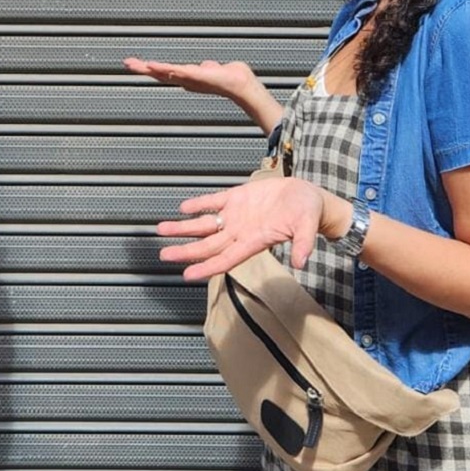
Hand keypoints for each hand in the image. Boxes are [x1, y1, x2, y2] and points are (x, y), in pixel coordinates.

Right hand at [123, 57, 257, 100]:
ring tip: (134, 64)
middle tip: (126, 63)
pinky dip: (164, 69)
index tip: (136, 63)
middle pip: (159, 73)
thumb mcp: (215, 69)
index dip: (151, 68)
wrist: (241, 85)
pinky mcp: (195, 76)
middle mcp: (186, 79)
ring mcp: (189, 78)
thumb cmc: (232, 78)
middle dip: (142, 69)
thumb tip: (208, 65)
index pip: (165, 72)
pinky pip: (177, 71)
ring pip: (164, 72)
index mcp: (188, 77)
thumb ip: (209, 67)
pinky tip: (153, 65)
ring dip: (149, 68)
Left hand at [157, 177, 332, 279]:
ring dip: (183, 228)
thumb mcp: (307, 227)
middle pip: (207, 245)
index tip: (187, 274)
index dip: (206, 267)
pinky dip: (198, 204)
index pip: (225, 259)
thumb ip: (303, 243)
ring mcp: (237, 215)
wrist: (307, 195)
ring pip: (204, 225)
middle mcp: (240, 232)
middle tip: (163, 255)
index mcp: (254, 242)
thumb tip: (302, 262)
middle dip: (185, 251)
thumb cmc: (308, 213)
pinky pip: (213, 202)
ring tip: (161, 229)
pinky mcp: (238, 197)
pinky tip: (183, 208)